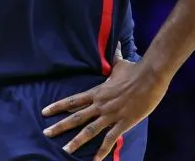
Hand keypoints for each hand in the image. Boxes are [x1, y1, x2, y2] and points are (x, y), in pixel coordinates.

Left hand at [42, 59, 168, 160]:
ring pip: (90, 130)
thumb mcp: (121, 64)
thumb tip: (117, 45)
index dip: (58, 106)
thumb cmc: (135, 70)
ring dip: (76, 141)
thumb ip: (116, 58)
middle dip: (60, 126)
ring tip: (65, 151)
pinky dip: (102, 151)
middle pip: (76, 117)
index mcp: (97, 92)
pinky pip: (110, 139)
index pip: (73, 100)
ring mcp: (111, 114)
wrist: (150, 76)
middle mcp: (100, 104)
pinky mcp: (123, 123)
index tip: (45, 112)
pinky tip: (95, 160)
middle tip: (46, 133)